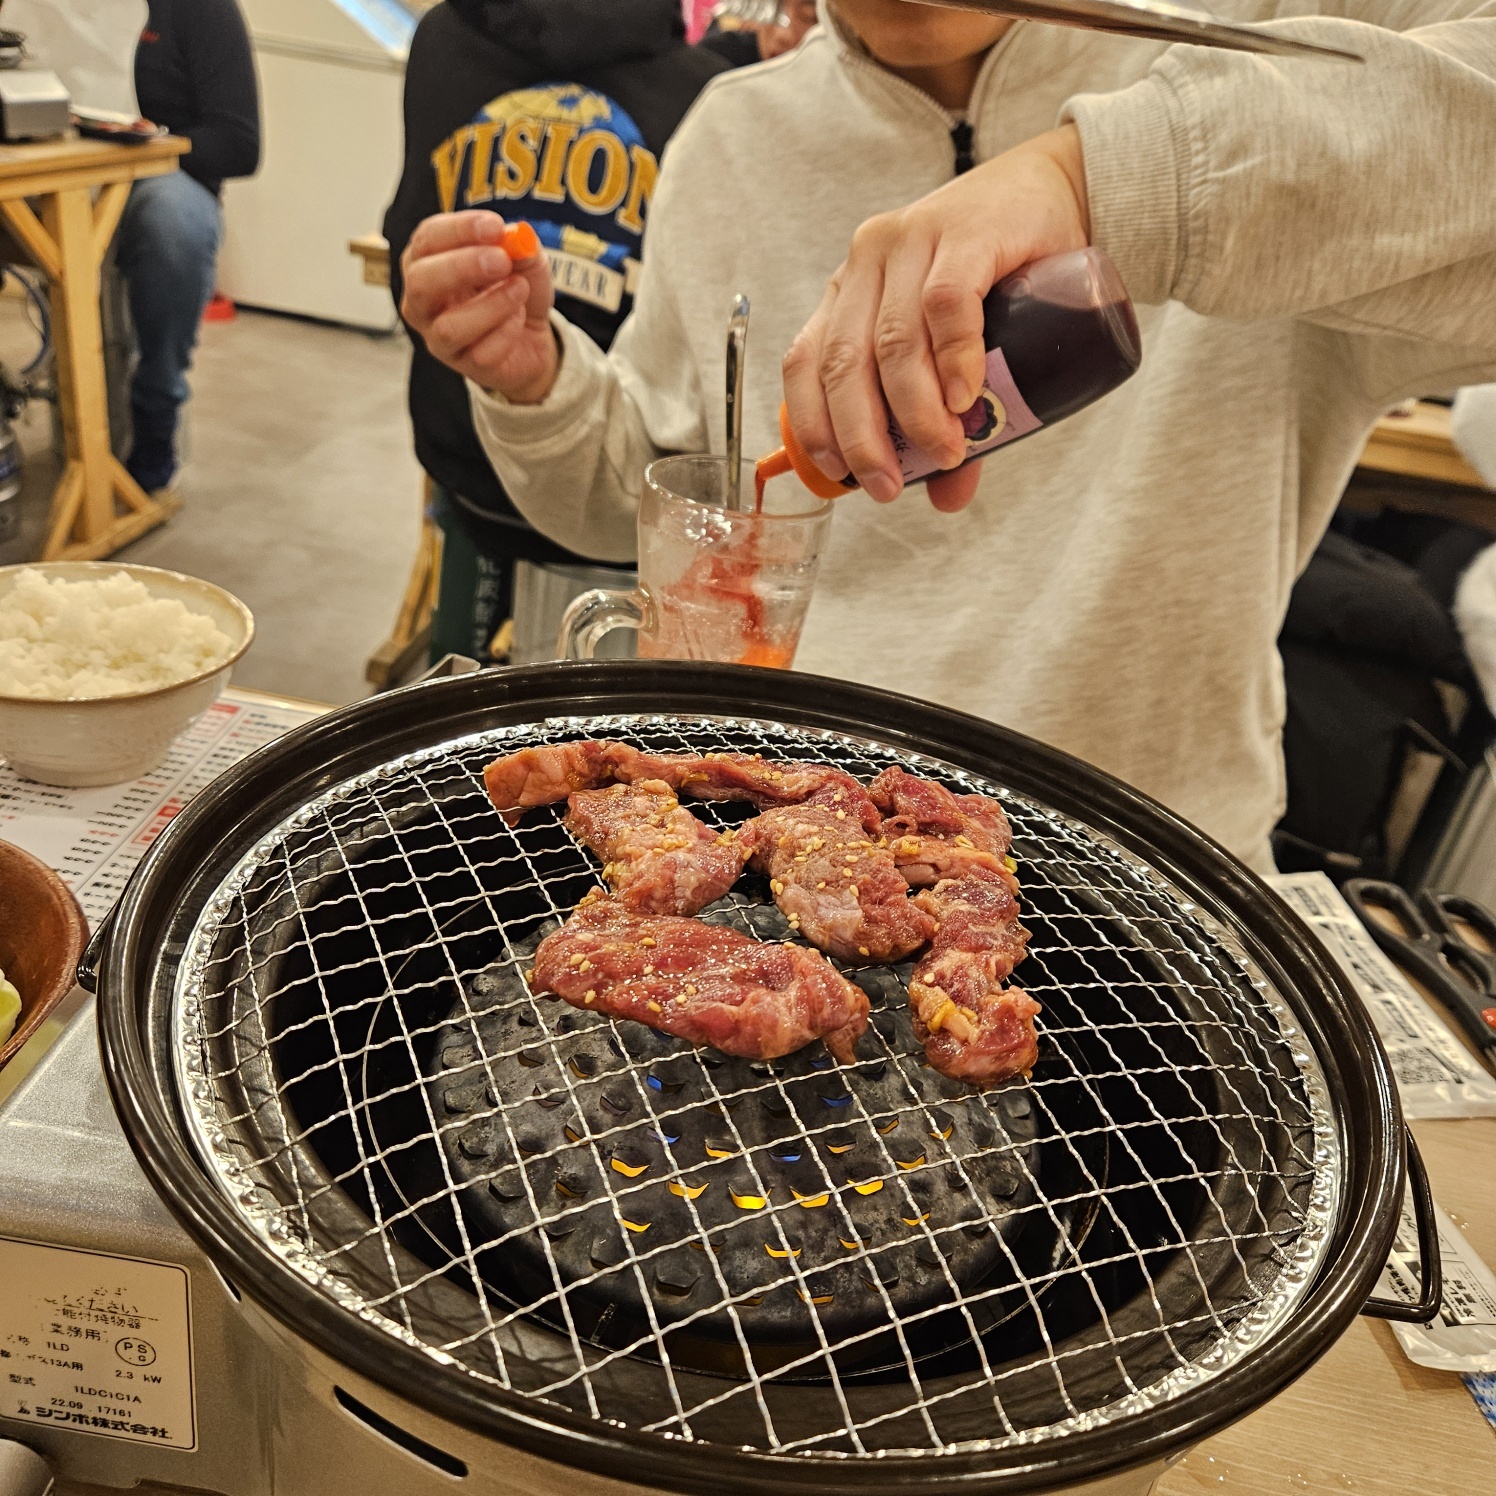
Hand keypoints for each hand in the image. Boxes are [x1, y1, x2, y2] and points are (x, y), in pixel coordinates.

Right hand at [400, 211, 557, 402]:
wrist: (533, 337)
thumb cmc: (514, 290)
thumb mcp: (525, 261)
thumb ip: (521, 247)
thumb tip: (517, 237)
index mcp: (427, 261)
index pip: (427, 240)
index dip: (458, 230)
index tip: (493, 227)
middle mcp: (423, 301)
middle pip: (420, 283)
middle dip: (461, 267)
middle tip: (501, 260)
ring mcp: (439, 337)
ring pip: (448, 327)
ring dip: (491, 305)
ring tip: (519, 289)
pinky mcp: (464, 365)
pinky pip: (481, 353)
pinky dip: (507, 332)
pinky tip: (518, 321)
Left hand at [782, 125, 1089, 511]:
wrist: (1062, 188)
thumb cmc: (1004, 274)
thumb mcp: (962, 352)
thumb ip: (948, 422)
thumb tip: (947, 498)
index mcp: (851, 291)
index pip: (806, 363)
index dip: (815, 425)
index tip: (839, 475)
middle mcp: (870, 263)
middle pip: (844, 363)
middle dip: (863, 436)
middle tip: (890, 483)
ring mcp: (913, 242)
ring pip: (892, 342)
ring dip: (914, 410)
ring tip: (944, 450)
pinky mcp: (964, 234)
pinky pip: (944, 304)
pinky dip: (952, 358)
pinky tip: (963, 396)